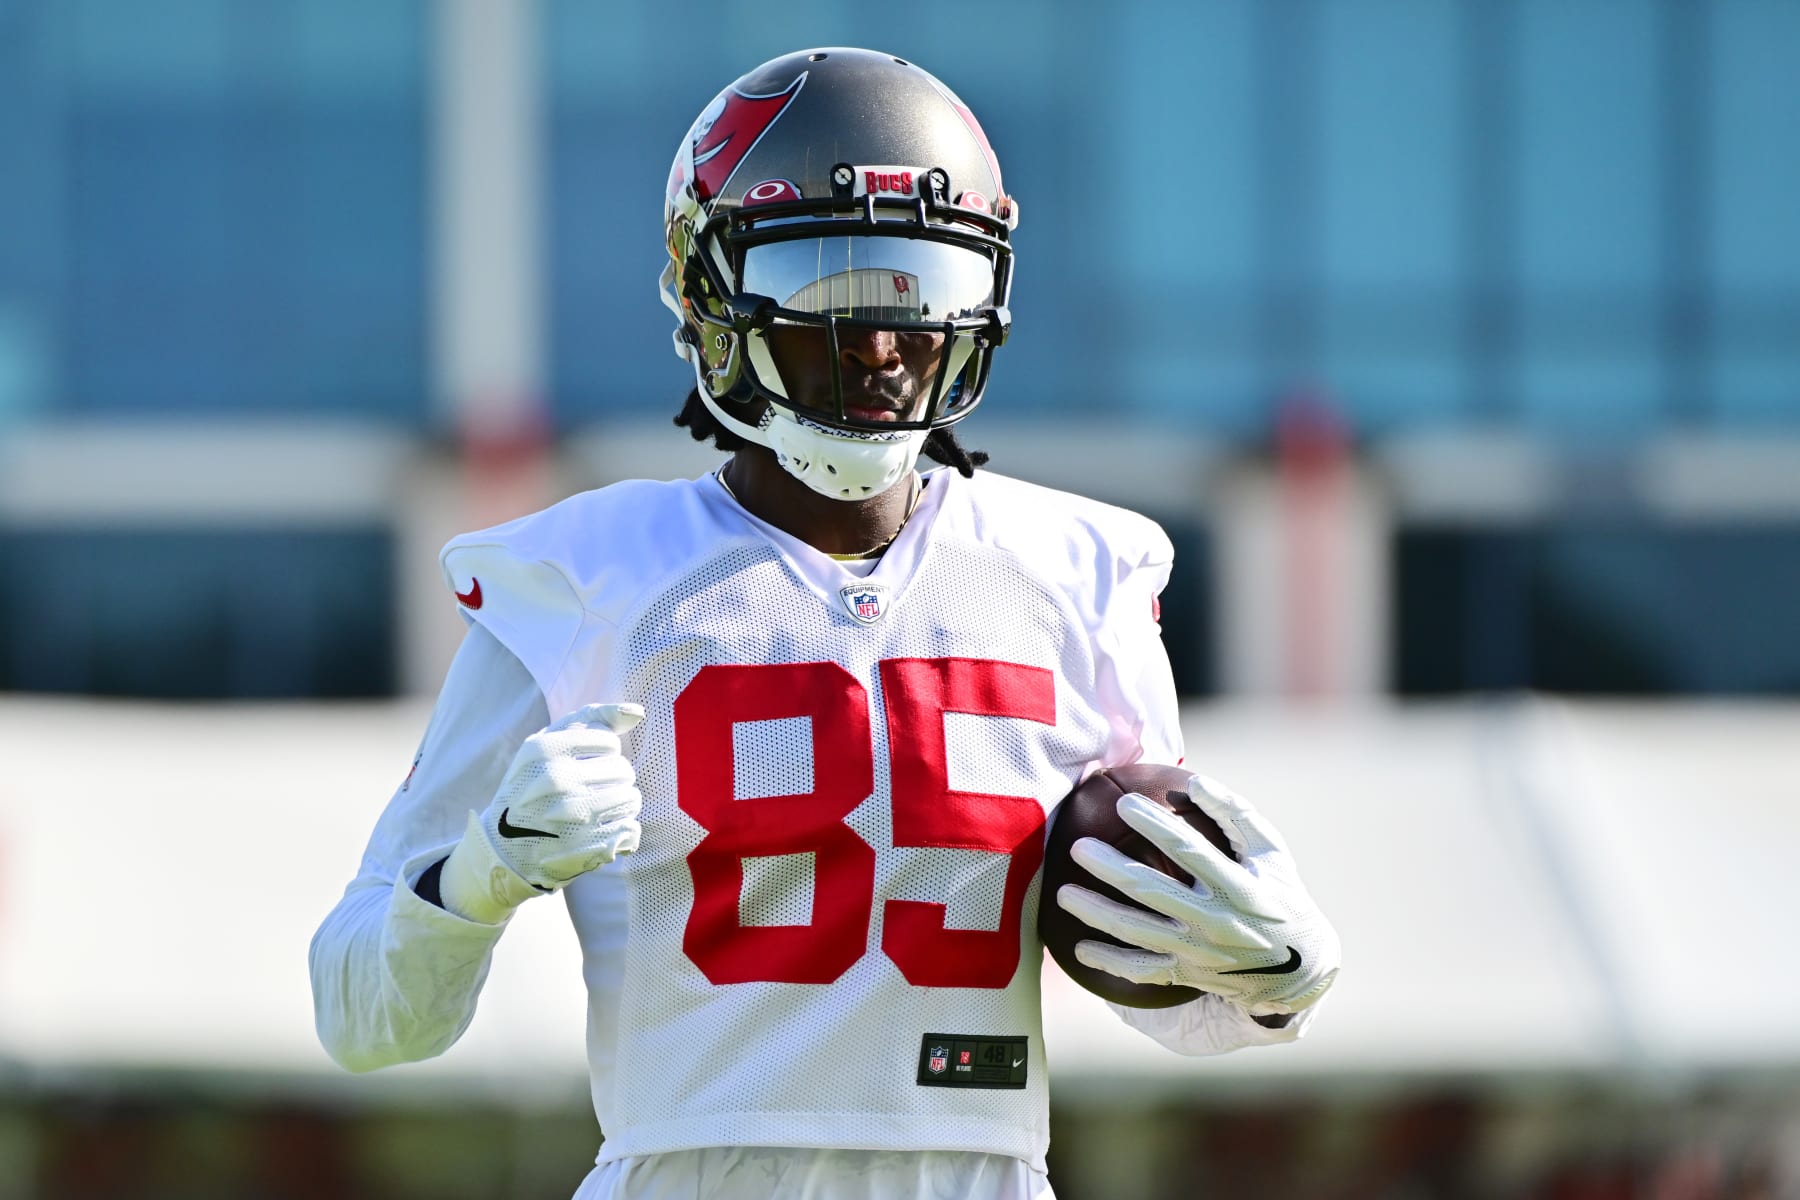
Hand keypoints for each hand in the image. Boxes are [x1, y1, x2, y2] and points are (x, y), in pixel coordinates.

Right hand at [437, 702, 644, 922]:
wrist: (504, 845)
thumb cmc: (533, 784)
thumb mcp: (548, 742)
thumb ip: (593, 717)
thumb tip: (638, 712)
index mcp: (545, 750)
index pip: (609, 742)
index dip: (605, 752)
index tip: (587, 762)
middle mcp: (557, 780)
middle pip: (623, 770)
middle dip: (615, 778)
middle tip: (593, 788)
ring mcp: (572, 815)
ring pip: (631, 798)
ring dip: (622, 802)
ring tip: (600, 806)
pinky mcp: (586, 846)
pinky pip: (630, 827)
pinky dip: (622, 828)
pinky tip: (601, 828)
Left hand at [1055, 774, 1339, 1015]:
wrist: (1300, 969)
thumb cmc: (1279, 893)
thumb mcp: (1271, 851)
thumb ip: (1235, 814)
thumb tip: (1194, 780)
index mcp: (1239, 887)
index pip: (1190, 851)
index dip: (1155, 826)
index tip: (1123, 804)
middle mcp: (1217, 922)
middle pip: (1153, 892)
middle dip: (1111, 869)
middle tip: (1077, 847)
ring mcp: (1200, 953)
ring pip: (1139, 934)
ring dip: (1097, 914)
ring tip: (1062, 894)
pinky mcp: (1189, 975)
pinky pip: (1143, 972)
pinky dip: (1110, 962)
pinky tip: (1079, 949)